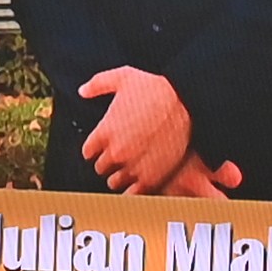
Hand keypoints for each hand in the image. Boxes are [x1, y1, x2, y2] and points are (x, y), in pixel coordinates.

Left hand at [78, 67, 199, 194]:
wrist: (189, 99)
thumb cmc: (156, 87)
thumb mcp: (122, 77)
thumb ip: (98, 85)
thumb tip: (82, 91)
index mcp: (103, 132)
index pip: (87, 152)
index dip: (96, 148)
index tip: (105, 144)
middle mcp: (115, 153)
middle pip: (100, 168)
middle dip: (108, 161)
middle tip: (120, 153)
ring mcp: (133, 166)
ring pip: (115, 182)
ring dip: (120, 175)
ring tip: (131, 165)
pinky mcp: (152, 177)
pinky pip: (133, 193)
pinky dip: (135, 187)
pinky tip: (140, 178)